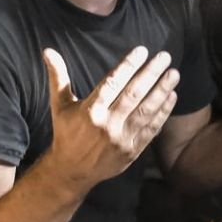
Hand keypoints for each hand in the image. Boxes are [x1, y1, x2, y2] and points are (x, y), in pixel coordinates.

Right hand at [39, 44, 182, 185]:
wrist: (72, 171)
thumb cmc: (66, 133)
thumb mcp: (59, 105)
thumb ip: (58, 77)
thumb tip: (47, 51)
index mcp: (90, 110)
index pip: (113, 82)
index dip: (129, 65)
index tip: (142, 50)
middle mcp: (107, 124)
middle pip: (134, 94)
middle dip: (151, 74)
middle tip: (165, 57)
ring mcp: (121, 139)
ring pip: (146, 111)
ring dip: (162, 91)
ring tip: (173, 74)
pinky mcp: (132, 151)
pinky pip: (151, 129)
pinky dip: (163, 113)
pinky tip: (171, 97)